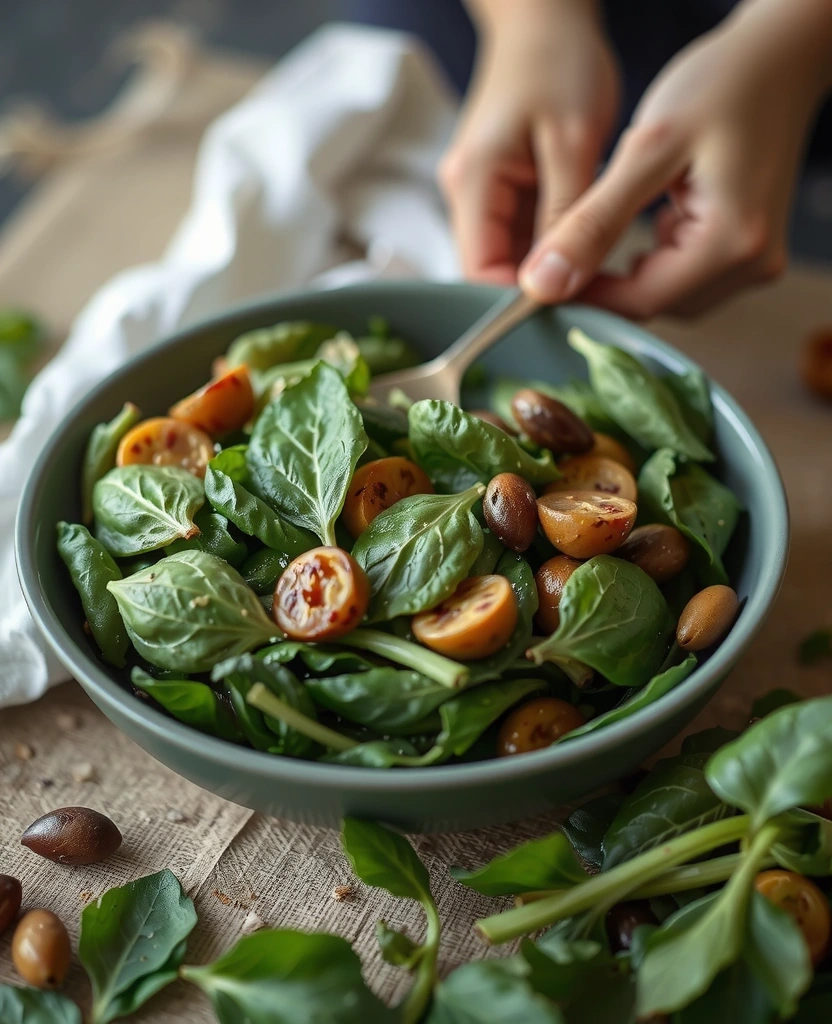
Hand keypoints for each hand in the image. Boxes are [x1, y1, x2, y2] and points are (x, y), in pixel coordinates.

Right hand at [440, 0, 618, 283]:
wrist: (545, 15)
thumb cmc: (560, 61)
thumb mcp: (573, 143)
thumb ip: (564, 221)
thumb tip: (555, 288)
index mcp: (472, 182)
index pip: (478, 273)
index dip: (517, 302)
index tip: (569, 314)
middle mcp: (466, 193)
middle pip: (491, 268)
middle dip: (538, 288)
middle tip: (594, 300)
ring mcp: (481, 190)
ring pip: (509, 254)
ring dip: (548, 268)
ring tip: (597, 273)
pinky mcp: (502, 186)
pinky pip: (522, 231)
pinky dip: (553, 243)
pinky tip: (586, 244)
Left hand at [518, 0, 831, 317]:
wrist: (780, 57)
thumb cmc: (721, 84)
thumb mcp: (646, 149)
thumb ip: (594, 223)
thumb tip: (544, 283)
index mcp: (732, 243)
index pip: (640, 302)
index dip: (584, 295)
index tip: (540, 276)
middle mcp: (752, 265)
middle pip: (656, 304)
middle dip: (608, 283)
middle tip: (568, 242)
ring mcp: (755, 262)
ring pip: (668, 295)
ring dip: (631, 271)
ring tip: (616, 217)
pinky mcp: (748, 252)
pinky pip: (686, 275)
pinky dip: (656, 258)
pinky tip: (648, 215)